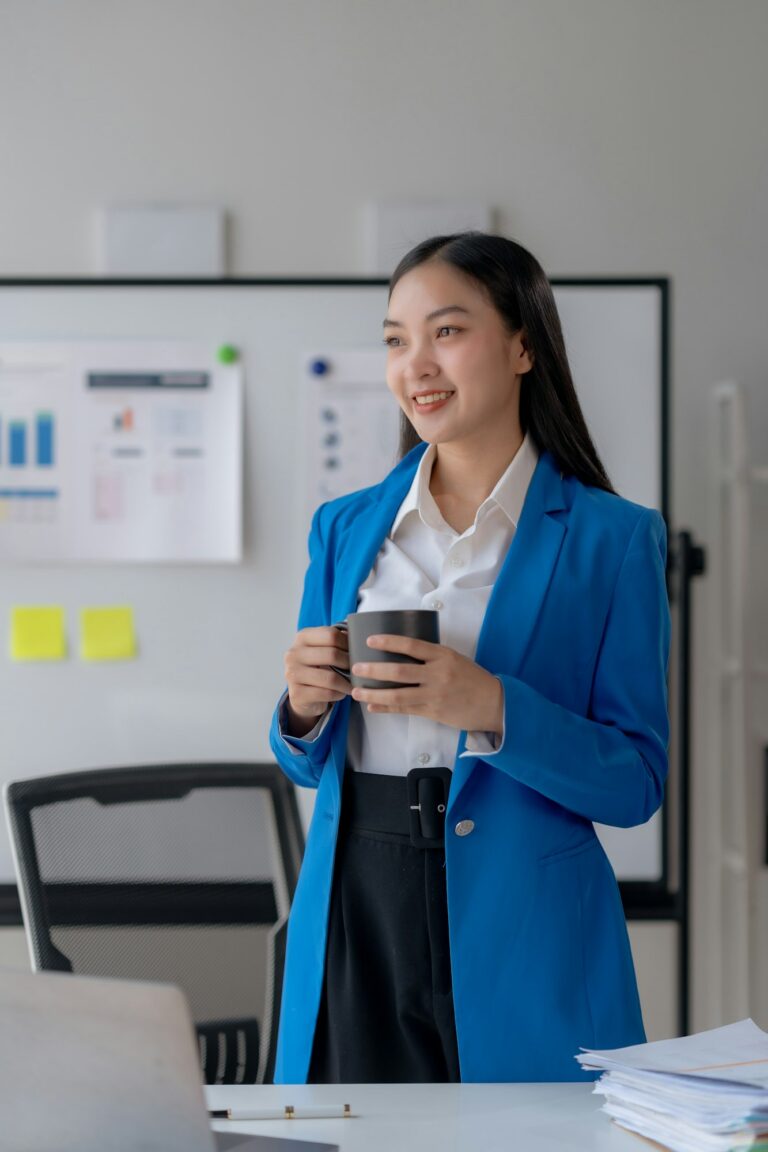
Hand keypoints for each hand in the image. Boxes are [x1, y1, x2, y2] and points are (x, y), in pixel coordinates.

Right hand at [284, 626, 350, 728]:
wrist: (300, 693)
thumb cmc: (317, 667)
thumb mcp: (322, 649)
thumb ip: (336, 641)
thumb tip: (359, 638)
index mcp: (302, 637)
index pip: (331, 635)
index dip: (348, 643)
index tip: (356, 652)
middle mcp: (293, 654)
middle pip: (331, 654)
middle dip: (349, 663)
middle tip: (358, 670)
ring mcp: (292, 674)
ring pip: (330, 678)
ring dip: (347, 683)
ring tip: (353, 684)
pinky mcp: (297, 694)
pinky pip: (327, 693)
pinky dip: (339, 694)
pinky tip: (341, 693)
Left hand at [350, 634, 503, 734]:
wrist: (493, 703)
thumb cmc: (472, 678)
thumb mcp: (454, 659)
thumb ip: (431, 656)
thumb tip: (401, 652)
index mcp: (442, 655)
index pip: (411, 645)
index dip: (388, 641)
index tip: (370, 640)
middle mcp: (437, 673)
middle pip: (398, 670)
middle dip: (373, 669)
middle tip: (355, 667)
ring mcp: (434, 694)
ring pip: (397, 693)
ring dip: (373, 692)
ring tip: (356, 691)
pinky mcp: (433, 711)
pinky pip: (404, 709)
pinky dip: (385, 707)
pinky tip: (372, 706)